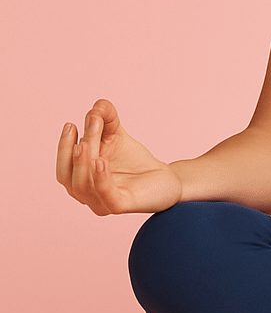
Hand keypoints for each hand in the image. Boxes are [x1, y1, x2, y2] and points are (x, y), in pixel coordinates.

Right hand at [56, 99, 182, 215]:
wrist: (164, 178)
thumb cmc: (135, 161)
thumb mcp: (117, 135)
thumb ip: (106, 119)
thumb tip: (97, 106)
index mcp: (80, 180)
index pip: (63, 167)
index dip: (63, 147)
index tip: (70, 124)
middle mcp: (87, 195)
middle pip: (70, 176)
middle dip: (75, 150)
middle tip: (90, 124)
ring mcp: (102, 203)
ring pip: (83, 186)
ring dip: (83, 161)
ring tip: (88, 141)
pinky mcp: (122, 206)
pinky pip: (106, 195)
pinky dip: (100, 179)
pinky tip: (99, 161)